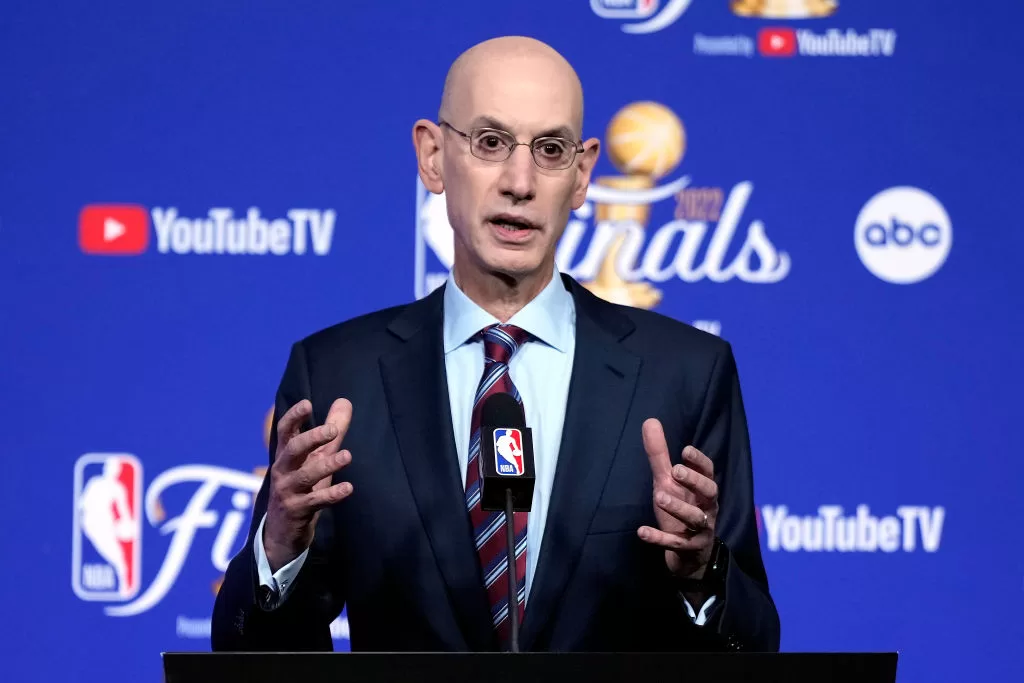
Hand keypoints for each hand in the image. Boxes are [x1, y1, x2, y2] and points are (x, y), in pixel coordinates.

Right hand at [263, 398, 354, 571]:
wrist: (282, 532)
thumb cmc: (301, 487)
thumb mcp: (315, 458)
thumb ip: (330, 432)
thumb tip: (345, 401)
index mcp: (286, 455)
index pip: (285, 431)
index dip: (294, 417)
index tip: (307, 404)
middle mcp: (283, 471)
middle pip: (293, 450)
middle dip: (311, 438)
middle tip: (333, 430)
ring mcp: (287, 491)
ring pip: (305, 476)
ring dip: (326, 465)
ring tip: (347, 456)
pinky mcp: (296, 511)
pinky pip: (315, 501)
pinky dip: (332, 494)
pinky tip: (348, 488)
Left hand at [638, 418, 718, 579]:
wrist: (690, 555)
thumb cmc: (681, 508)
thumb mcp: (668, 482)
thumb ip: (660, 455)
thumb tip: (649, 420)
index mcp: (703, 490)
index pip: (708, 472)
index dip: (699, 461)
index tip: (685, 450)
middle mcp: (706, 508)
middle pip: (709, 492)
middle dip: (694, 481)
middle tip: (676, 470)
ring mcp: (700, 530)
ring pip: (695, 519)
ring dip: (678, 507)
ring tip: (659, 496)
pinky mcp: (689, 549)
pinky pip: (677, 544)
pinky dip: (659, 539)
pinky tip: (641, 531)